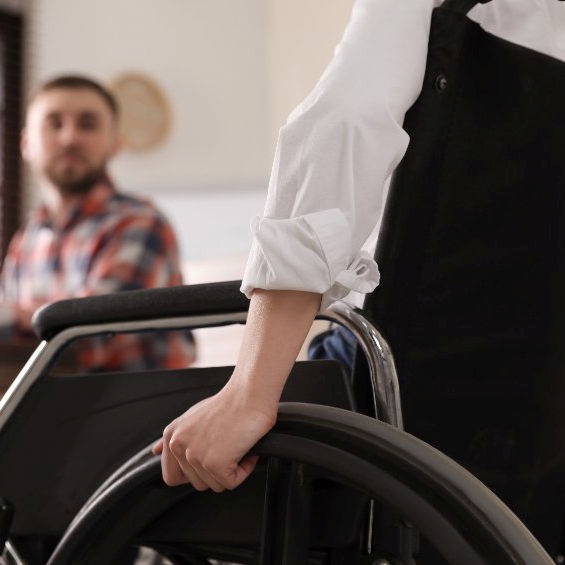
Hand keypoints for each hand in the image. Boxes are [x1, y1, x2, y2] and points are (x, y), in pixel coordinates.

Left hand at [153, 380, 276, 491]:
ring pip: (215, 485)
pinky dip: (244, 469)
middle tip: (227, 445)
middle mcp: (179, 445)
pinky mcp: (215, 463)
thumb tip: (156, 451)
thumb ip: (173, 437)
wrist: (250, 394)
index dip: (194, 472)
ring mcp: (195, 455)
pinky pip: (232, 483)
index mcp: (172, 435)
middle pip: (197, 484)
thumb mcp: (193, 417)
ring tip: (236, 443)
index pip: (172, 477)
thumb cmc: (229, 404)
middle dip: (216, 470)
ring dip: (231, 469)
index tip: (210, 456)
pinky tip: (245, 448)